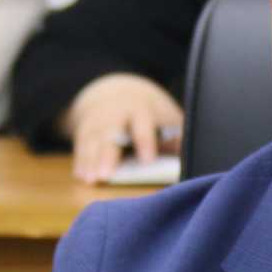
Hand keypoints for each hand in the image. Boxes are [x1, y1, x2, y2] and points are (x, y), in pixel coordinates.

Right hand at [63, 73, 183, 183]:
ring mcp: (98, 121)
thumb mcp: (166, 118)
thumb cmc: (151, 115)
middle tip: (106, 175)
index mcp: (140, 109)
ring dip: (90, 160)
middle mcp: (115, 113)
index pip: (142, 125)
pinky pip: (81, 146)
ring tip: (90, 180)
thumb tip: (191, 154)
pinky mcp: (84, 131)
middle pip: (110, 133)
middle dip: (108, 154)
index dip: (145, 143)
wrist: (120, 91)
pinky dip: (81, 161)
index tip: (147, 161)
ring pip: (92, 141)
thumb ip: (177, 136)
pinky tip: (81, 176)